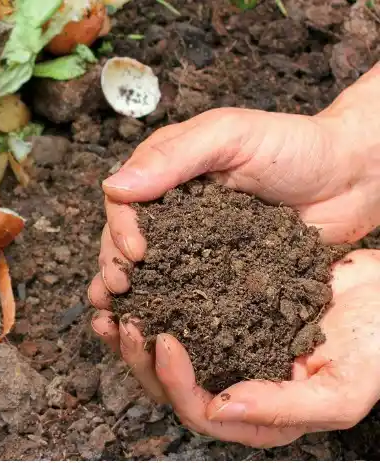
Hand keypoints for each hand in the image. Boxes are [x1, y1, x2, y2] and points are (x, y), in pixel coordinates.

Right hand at [89, 65, 379, 310]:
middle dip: (115, 265)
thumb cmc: (295, 145)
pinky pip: (189, 292)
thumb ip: (174, 156)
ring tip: (122, 318)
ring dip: (132, 294)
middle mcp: (173, 211)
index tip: (134, 253)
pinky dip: (170, 310)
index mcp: (166, 173)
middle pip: (127, 240)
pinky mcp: (220, 273)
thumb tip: (113, 186)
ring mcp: (195, 244)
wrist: (354, 177)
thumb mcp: (230, 136)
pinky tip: (159, 329)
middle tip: (120, 290)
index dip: (119, 229)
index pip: (124, 202)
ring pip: (151, 270)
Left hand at [92, 250, 379, 447]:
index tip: (164, 340)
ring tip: (111, 305)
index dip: (175, 382)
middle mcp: (234, 384)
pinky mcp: (221, 314)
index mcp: (258, 414)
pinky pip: (177, 312)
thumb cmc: (377, 346)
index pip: (200, 411)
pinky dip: (153, 300)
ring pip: (164, 352)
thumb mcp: (343, 389)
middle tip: (123, 321)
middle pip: (170, 386)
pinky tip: (136, 282)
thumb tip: (221, 408)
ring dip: (133, 334)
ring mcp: (225, 349)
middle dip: (139, 358)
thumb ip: (284, 407)